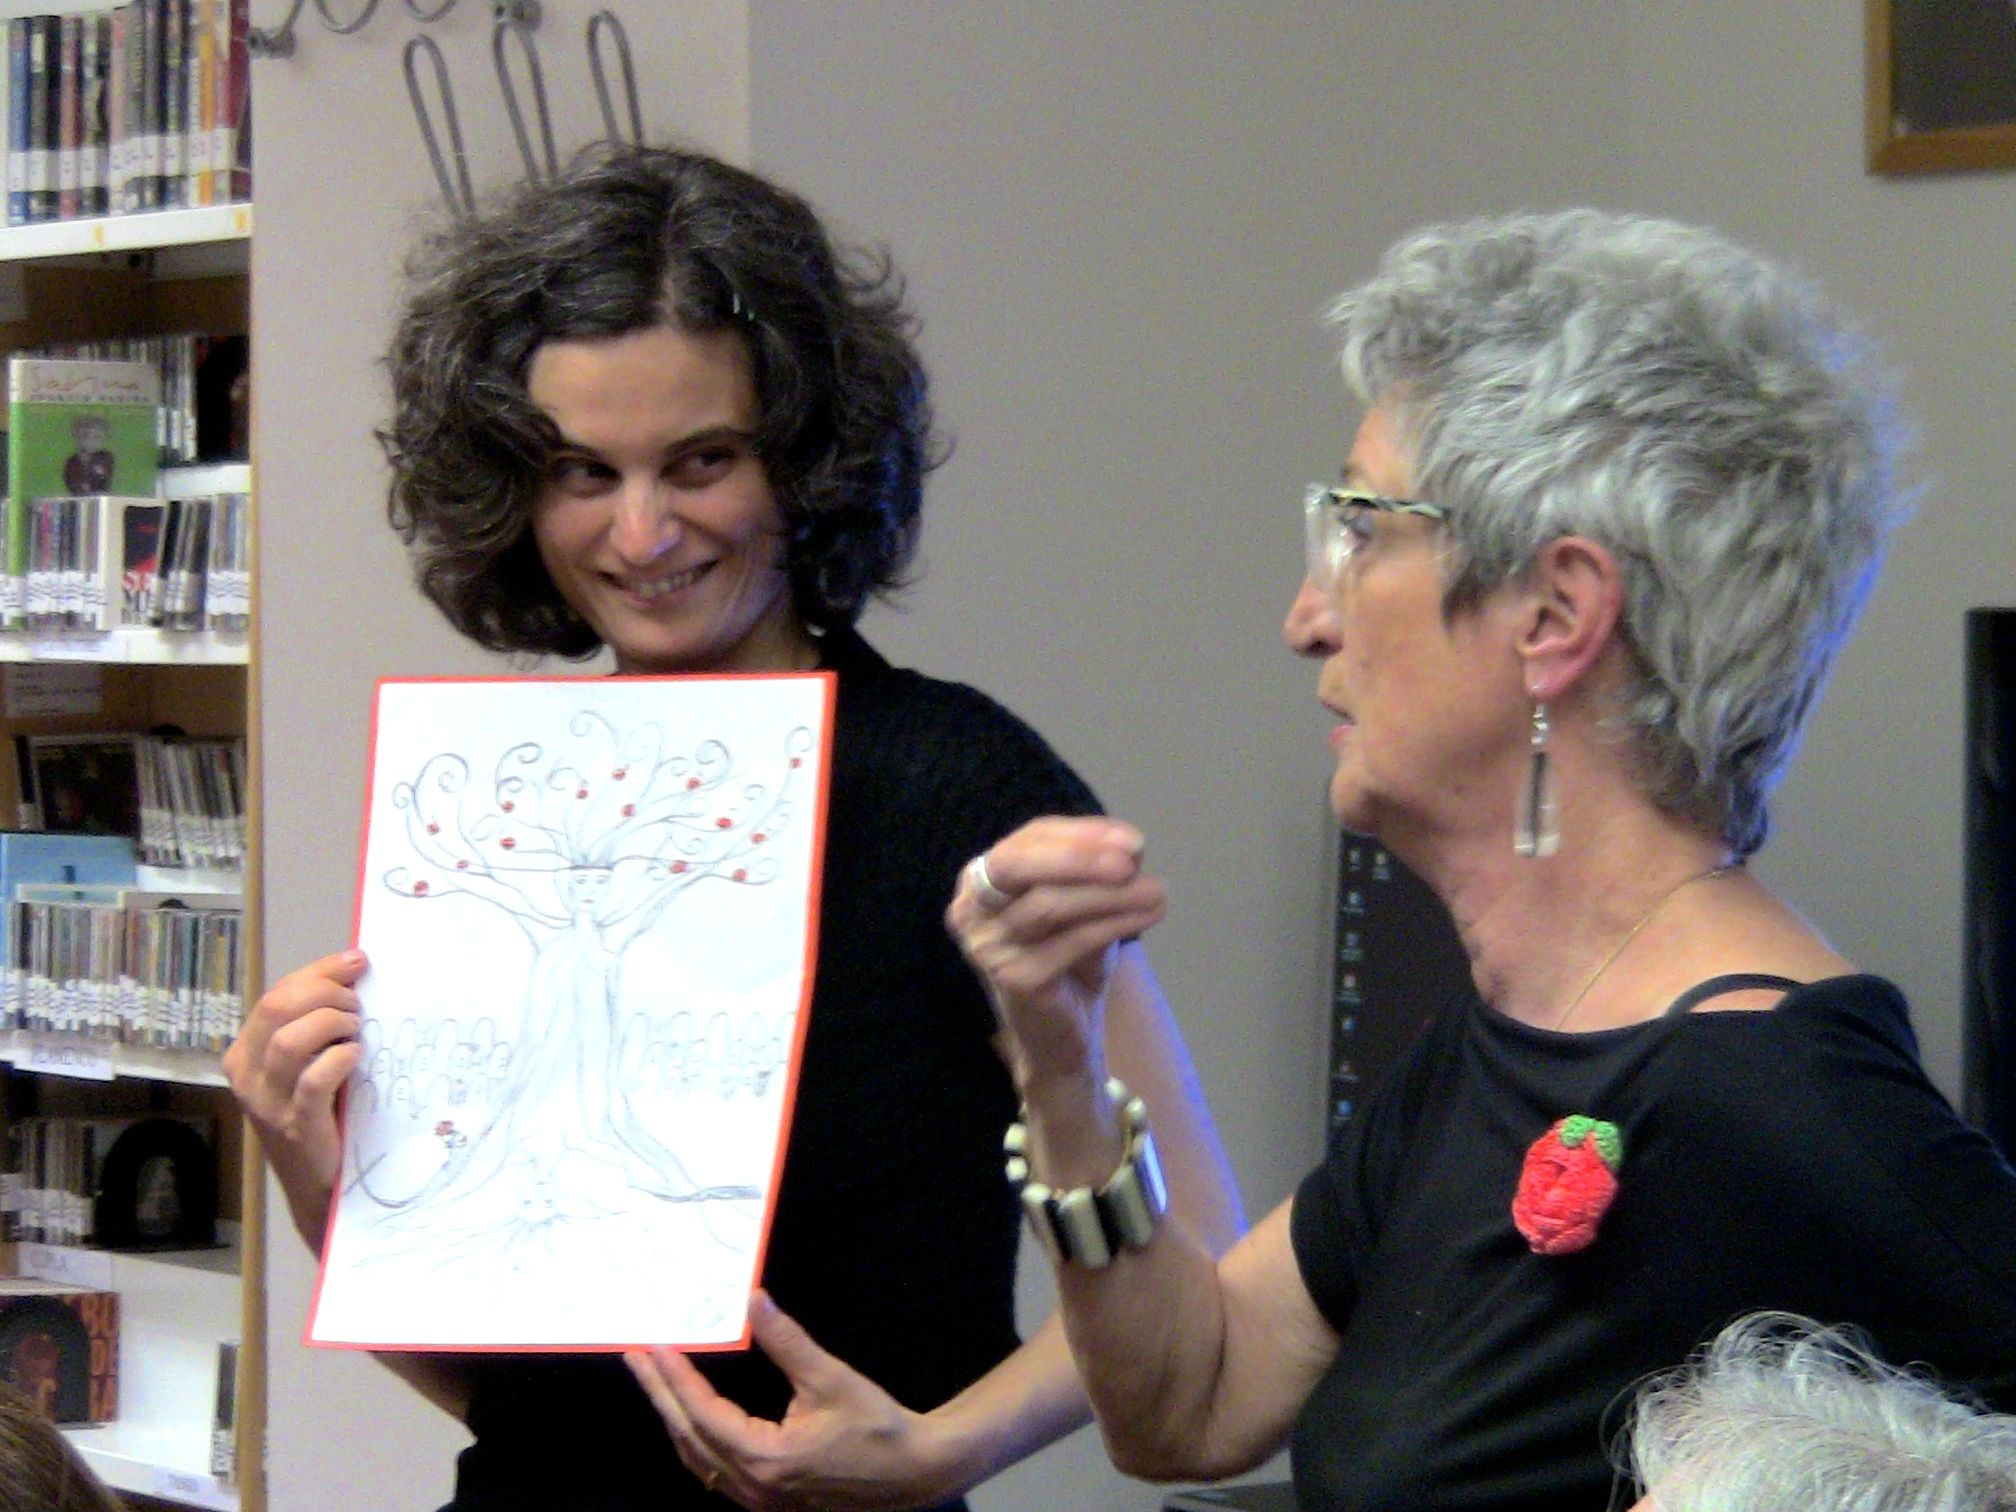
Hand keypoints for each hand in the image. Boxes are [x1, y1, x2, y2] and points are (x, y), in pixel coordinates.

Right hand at [222, 948, 366, 1245]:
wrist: (321, 1187)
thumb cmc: (322, 1117)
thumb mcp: (307, 1066)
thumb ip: (316, 1027)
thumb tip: (353, 973)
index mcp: (245, 1054)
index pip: (276, 995)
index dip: (318, 972)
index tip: (356, 961)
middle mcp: (248, 1075)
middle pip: (278, 1008)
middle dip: (326, 992)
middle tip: (359, 1004)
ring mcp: (268, 1102)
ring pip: (291, 1040)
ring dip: (333, 1023)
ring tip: (358, 1030)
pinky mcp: (296, 1125)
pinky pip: (314, 1078)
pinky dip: (340, 1058)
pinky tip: (355, 1057)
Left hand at [626, 1291, 953, 1510]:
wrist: (915, 1473)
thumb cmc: (877, 1427)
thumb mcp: (830, 1379)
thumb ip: (786, 1341)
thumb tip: (753, 1301)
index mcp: (764, 1458)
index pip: (703, 1413)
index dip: (676, 1378)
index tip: (654, 1346)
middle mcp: (752, 1485)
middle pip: (689, 1437)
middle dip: (661, 1395)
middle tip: (636, 1358)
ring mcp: (758, 1499)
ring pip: (698, 1458)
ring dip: (674, 1417)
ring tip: (656, 1381)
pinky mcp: (768, 1499)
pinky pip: (714, 1470)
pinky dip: (696, 1439)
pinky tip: (690, 1417)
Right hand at [946, 817, 1166, 1088]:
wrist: (1061, 1037)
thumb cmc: (1068, 962)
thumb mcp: (1083, 907)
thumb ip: (1098, 874)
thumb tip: (1131, 848)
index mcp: (980, 881)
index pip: (1028, 839)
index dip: (1081, 833)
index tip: (1132, 838)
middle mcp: (971, 911)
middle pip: (1018, 864)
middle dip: (1078, 854)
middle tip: (1132, 857)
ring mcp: (988, 947)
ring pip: (1049, 903)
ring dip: (1110, 893)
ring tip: (1157, 890)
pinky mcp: (1014, 979)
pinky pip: (1071, 941)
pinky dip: (1115, 924)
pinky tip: (1147, 916)